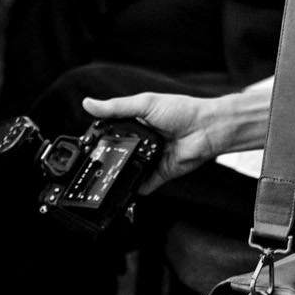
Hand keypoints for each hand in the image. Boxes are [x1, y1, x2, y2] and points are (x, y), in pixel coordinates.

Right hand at [79, 89, 227, 187]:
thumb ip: (116, 107)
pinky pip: (146, 184)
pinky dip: (137, 188)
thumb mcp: (144, 104)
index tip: (88, 143)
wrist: (206, 129)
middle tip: (95, 163)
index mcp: (139, 122)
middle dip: (110, 158)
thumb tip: (88, 103)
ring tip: (107, 178)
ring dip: (122, 174)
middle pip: (121, 152)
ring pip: (132, 170)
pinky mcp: (161, 172)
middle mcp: (145, 141)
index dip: (101, 137)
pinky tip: (127, 190)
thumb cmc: (181, 111)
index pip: (114, 131)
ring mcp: (152, 158)